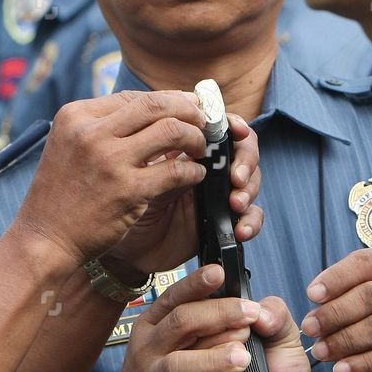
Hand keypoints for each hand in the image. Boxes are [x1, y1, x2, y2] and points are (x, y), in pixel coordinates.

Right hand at [12, 90, 209, 267]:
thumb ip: (103, 128)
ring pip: (173, 130)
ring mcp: (110, 160)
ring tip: (200, 149)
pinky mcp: (128, 190)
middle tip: (203, 122)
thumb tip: (153, 111)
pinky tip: (195, 175)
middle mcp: (91, 132)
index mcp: (76, 116)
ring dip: (196, 138)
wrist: (44, 239)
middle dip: (189, 110)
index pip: (134, 97)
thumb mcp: (69, 146)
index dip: (168, 100)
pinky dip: (193, 170)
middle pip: (158, 104)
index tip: (187, 107)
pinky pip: (176, 170)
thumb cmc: (61, 195)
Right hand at [101, 265, 267, 371]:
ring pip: (180, 366)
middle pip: (180, 324)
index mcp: (153, 326)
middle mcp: (150, 350)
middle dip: (218, 314)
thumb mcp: (170, 343)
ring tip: (243, 357)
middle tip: (251, 313)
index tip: (219, 271)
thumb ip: (203, 320)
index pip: (175, 298)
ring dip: (213, 359)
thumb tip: (244, 306)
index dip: (197, 284)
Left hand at [105, 112, 263, 276]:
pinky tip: (242, 229)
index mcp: (185, 144)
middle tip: (235, 177)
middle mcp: (206, 165)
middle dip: (246, 158)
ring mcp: (217, 192)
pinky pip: (251, 216)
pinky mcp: (223, 221)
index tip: (236, 131)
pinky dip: (253, 220)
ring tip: (236, 203)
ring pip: (251, 179)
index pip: (219, 124)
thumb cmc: (119, 202)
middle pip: (243, 147)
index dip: (232, 125)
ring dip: (250, 189)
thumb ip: (156, 150)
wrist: (120, 247)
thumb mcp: (134, 172)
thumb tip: (175, 126)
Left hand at [300, 248, 371, 371]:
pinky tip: (342, 369)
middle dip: (334, 314)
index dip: (335, 279)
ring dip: (344, 341)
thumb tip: (316, 300)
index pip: (363, 264)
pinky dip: (363, 364)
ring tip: (321, 351)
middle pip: (369, 297)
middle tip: (310, 328)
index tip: (311, 295)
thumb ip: (349, 284)